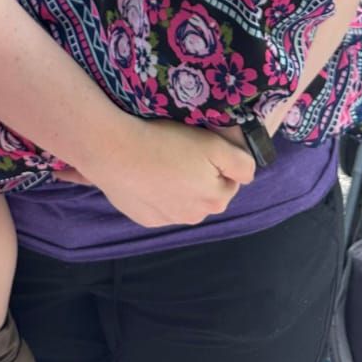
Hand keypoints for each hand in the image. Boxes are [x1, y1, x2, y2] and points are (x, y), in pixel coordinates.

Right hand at [56, 118, 255, 227]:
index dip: (220, 161)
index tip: (201, 145)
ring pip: (184, 201)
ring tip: (162, 162)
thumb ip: (240, 161)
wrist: (114, 150)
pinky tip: (147, 175)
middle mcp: (195, 216)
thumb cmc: (164, 141)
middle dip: (201, 176)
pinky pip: (159, 205)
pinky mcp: (145, 218)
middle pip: (207, 193)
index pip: (231, 180)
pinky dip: (158, 193)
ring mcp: (168, 220)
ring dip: (180, 186)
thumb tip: (247, 173)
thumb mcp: (211, 143)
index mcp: (215, 198)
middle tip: (181, 150)